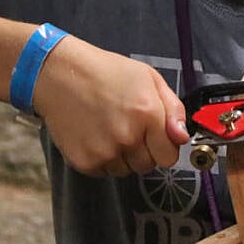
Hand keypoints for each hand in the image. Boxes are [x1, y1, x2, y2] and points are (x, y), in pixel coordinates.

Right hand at [32, 38, 189, 176]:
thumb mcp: (149, 78)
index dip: (164, 146)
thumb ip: (173, 109)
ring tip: (109, 128)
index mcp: (148, 114)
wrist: (60, 74)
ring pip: (127, 170)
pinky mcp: (84, 162)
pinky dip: (103, 158)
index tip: (155, 137)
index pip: (169, 157)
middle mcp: (128, 137)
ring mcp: (105, 152)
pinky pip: (104, 172)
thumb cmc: (105, 72)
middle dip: (144, 151)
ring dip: (123, 156)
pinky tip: (95, 134)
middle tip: (128, 126)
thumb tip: (182, 137)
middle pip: (148, 166)